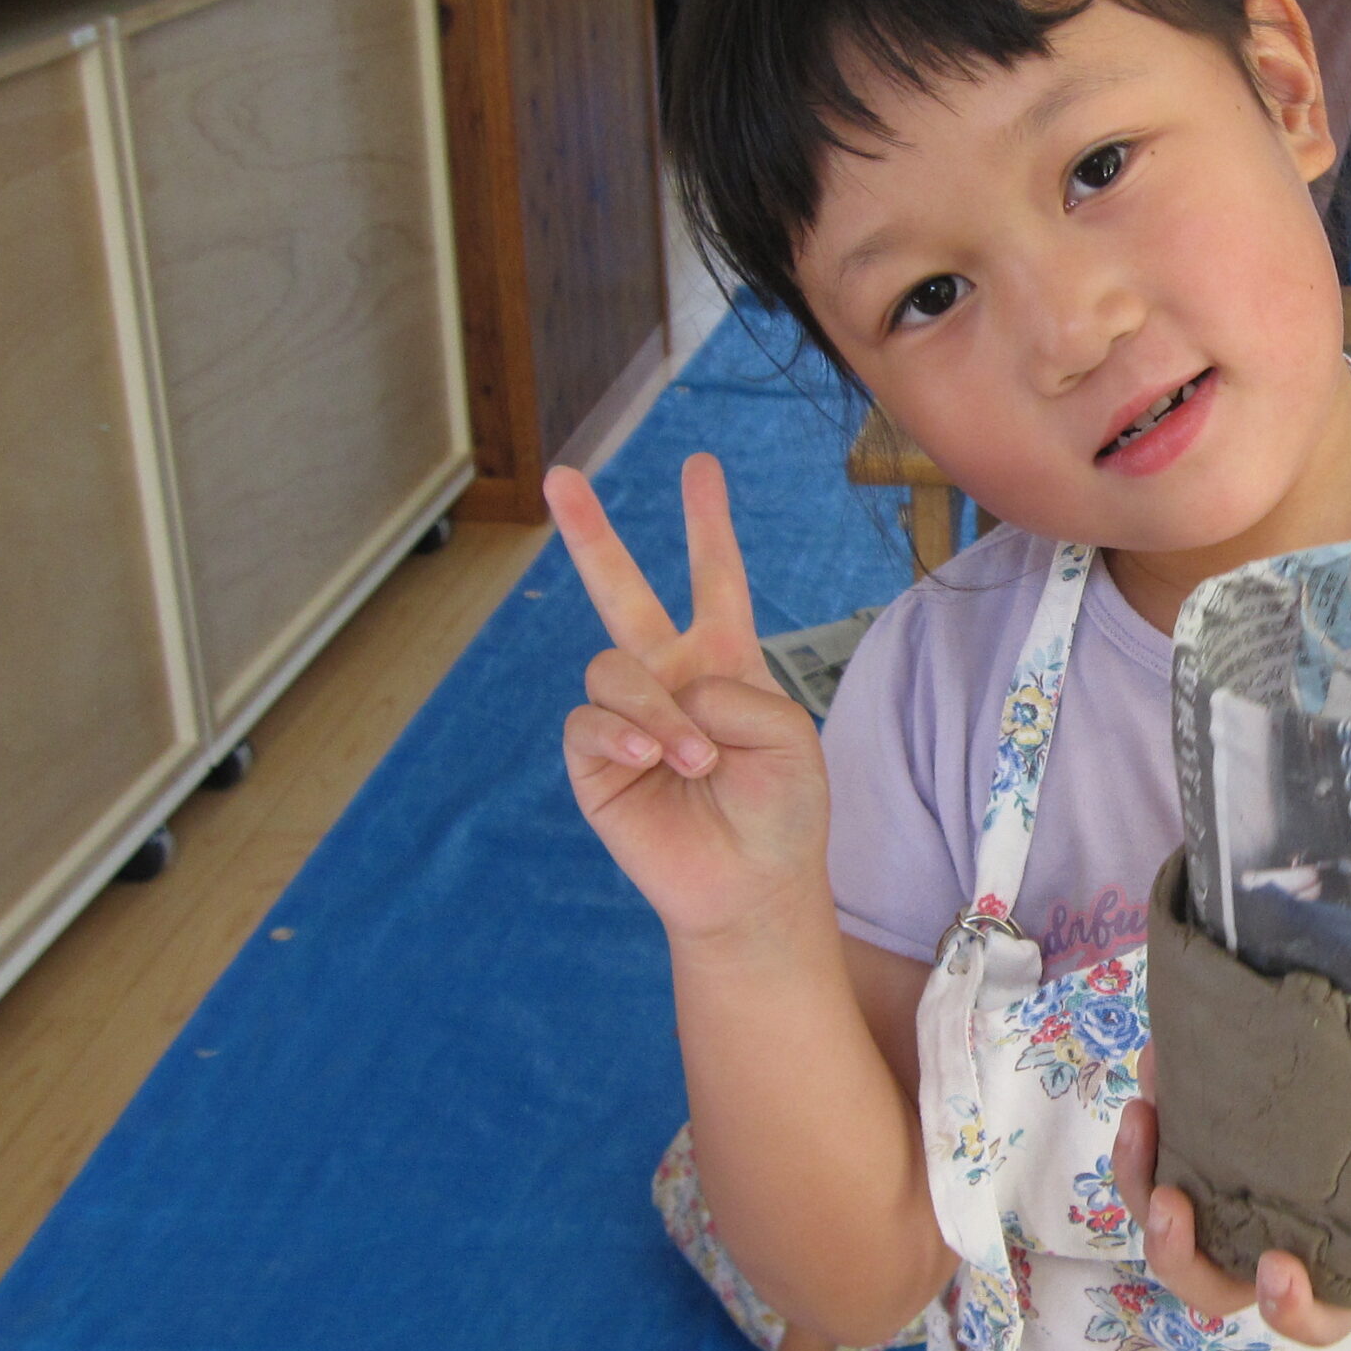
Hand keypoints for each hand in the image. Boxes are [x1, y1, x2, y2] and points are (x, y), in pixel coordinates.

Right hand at [545, 455, 831, 943]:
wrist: (752, 884)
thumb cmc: (782, 811)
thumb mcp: (788, 737)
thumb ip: (734, 691)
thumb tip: (667, 690)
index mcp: (724, 661)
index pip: (714, 579)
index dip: (707, 524)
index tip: (700, 467)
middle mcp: (669, 677)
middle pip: (621, 592)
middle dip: (591, 534)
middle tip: (562, 477)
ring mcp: (627, 716)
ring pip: (612, 669)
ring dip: (656, 711)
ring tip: (694, 760)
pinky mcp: (595, 760)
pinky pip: (587, 721)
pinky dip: (621, 735)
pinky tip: (650, 760)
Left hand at [1110, 1054, 1350, 1344]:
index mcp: (1345, 1280)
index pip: (1309, 1317)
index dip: (1289, 1307)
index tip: (1282, 1268)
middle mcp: (1280, 1248)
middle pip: (1211, 1283)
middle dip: (1178, 1253)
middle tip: (1172, 1203)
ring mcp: (1242, 1198)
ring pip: (1170, 1214)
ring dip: (1142, 1175)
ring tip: (1145, 1110)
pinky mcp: (1220, 1145)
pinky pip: (1170, 1143)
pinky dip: (1159, 1109)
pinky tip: (1161, 1058)